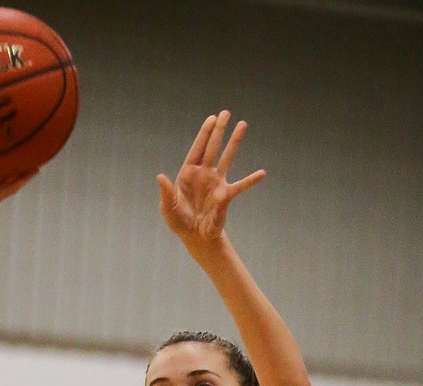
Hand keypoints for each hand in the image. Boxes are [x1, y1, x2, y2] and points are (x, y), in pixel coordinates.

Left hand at [157, 112, 264, 255]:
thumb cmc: (179, 221)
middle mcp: (204, 174)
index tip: (212, 118)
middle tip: (226, 112)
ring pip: (227, 158)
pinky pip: (240, 186)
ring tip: (243, 125)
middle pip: (212, 147)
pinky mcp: (225, 196)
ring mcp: (216, 182)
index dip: (204, 133)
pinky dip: (251, 180)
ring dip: (234, 142)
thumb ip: (166, 192)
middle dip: (219, 130)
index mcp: (188, 173)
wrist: (194, 236)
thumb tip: (161, 177)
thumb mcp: (168, 207)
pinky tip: (262, 173)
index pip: (197, 149)